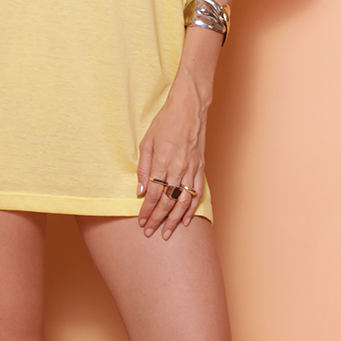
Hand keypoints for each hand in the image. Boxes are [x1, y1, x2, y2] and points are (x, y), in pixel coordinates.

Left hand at [136, 76, 206, 239]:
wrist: (189, 107)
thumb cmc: (165, 121)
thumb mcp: (146, 141)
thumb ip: (142, 168)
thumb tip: (139, 192)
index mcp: (161, 161)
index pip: (152, 194)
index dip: (146, 211)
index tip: (141, 222)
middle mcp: (178, 168)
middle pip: (167, 202)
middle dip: (158, 220)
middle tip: (150, 233)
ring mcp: (191, 169)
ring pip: (183, 201)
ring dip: (174, 220)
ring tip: (168, 233)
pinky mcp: (201, 167)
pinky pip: (197, 192)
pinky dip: (192, 208)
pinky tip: (186, 219)